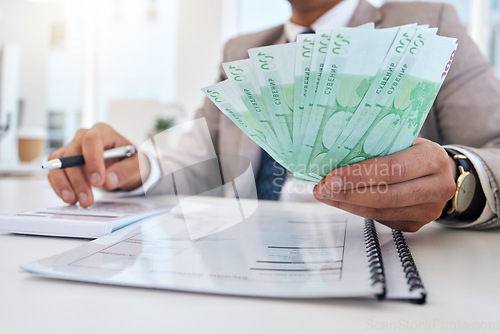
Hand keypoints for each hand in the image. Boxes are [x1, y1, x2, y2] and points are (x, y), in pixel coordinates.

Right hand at [47, 123, 146, 206]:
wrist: (123, 165)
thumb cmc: (129, 160)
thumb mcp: (137, 165)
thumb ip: (126, 171)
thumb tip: (109, 181)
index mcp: (104, 132)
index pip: (92, 140)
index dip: (93, 160)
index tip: (98, 182)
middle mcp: (84, 137)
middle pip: (73, 153)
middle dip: (78, 180)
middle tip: (87, 199)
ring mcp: (72, 149)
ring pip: (59, 162)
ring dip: (64, 184)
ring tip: (74, 201)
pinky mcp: (64, 162)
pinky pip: (55, 172)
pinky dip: (59, 186)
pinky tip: (69, 198)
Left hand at [313, 138, 456, 231]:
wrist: (443, 173)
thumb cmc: (416, 153)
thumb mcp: (404, 141)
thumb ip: (378, 148)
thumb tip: (336, 155)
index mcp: (432, 159)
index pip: (391, 169)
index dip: (358, 175)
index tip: (331, 177)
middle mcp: (436, 187)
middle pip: (385, 195)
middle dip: (347, 194)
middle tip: (322, 189)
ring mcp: (428, 209)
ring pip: (380, 211)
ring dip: (347, 204)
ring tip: (326, 195)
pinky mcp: (416, 224)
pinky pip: (381, 218)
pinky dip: (358, 210)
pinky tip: (342, 201)